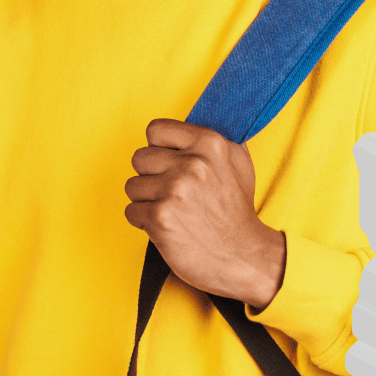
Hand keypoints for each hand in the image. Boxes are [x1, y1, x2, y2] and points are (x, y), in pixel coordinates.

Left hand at [124, 119, 285, 309]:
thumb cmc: (238, 211)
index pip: (156, 130)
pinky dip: (144, 221)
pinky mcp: (160, 218)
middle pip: (139, 158)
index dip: (159, 148)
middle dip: (150, 176)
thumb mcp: (239, 162)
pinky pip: (131, 210)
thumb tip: (195, 119)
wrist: (244, 256)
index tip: (167, 163)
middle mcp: (192, 163)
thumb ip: (216, 138)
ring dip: (146, 200)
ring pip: (132, 185)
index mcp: (209, 143)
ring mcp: (174, 191)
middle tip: (169, 191)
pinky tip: (165, 226)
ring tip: (169, 210)